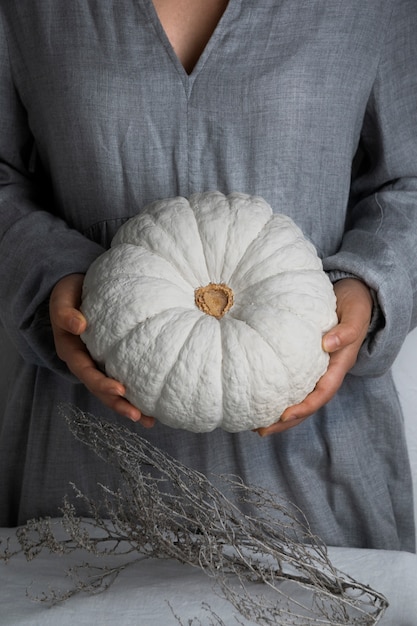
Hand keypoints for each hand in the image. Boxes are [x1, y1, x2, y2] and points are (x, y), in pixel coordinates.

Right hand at [49, 273, 154, 426]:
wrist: (79, 289)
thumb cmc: (70, 293)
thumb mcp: (62, 299)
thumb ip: (65, 312)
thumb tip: (80, 325)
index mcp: (71, 351)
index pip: (86, 372)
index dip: (101, 384)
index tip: (120, 390)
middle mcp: (85, 362)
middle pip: (100, 389)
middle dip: (118, 404)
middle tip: (138, 415)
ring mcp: (99, 363)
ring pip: (113, 390)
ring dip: (129, 406)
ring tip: (149, 420)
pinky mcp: (113, 359)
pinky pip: (125, 377)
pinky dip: (137, 391)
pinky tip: (155, 402)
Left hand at [256, 278, 372, 436]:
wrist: (353, 295)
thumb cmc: (354, 305)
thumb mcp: (355, 314)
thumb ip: (347, 331)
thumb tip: (327, 344)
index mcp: (340, 364)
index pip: (322, 392)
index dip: (304, 407)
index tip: (283, 416)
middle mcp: (327, 371)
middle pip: (307, 404)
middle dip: (285, 421)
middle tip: (260, 431)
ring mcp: (316, 368)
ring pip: (298, 397)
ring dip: (279, 414)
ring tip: (254, 423)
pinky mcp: (304, 361)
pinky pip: (291, 382)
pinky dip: (276, 392)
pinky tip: (257, 396)